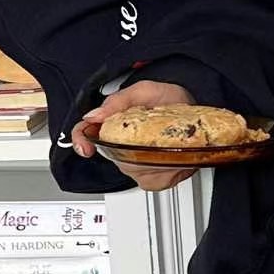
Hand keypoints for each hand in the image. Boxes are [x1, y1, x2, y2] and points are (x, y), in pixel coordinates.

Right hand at [71, 79, 197, 191]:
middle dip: (135, 149)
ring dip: (156, 159)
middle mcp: (120, 146)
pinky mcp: (153, 177)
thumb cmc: (168, 98)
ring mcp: (136, 163)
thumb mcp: (145, 91)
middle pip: (114, 158)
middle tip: (157, 135)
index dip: (81, 141)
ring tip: (169, 143)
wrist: (192, 108)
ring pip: (136, 172)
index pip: (83, 133)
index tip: (87, 149)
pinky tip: (174, 157)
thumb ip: (119, 100)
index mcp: (112, 123)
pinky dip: (169, 171)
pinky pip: (155, 182)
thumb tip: (93, 116)